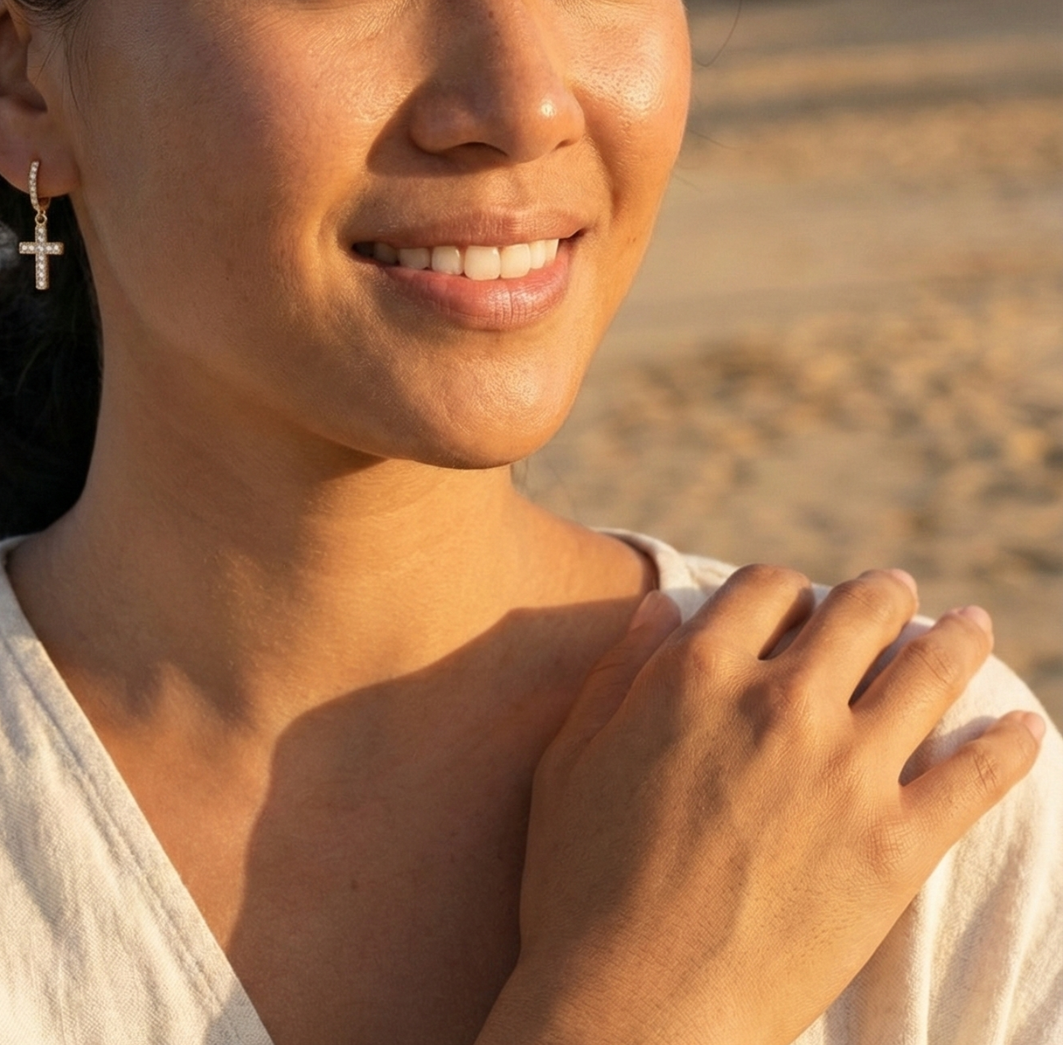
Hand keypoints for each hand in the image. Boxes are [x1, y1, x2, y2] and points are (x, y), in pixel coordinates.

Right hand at [480, 567, 1045, 1044]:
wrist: (637, 1005)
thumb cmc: (582, 882)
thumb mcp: (572, 756)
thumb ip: (620, 670)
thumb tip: (663, 604)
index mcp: (697, 674)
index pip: (765, 589)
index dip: (785, 588)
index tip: (797, 602)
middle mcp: (780, 703)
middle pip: (858, 613)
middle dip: (883, 594)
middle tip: (898, 591)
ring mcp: (846, 772)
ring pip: (928, 672)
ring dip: (957, 637)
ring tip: (972, 624)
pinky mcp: (897, 845)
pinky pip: (977, 776)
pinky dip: (1011, 744)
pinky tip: (1027, 726)